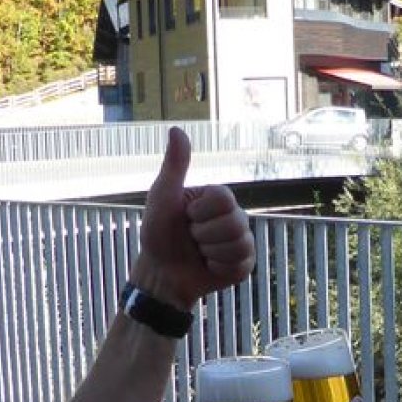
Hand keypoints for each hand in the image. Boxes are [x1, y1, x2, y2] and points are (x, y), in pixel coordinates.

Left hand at [134, 127, 255, 307]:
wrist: (161, 273)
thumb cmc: (158, 234)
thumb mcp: (163, 197)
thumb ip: (174, 165)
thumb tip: (176, 128)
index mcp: (217, 199)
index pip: (225, 197)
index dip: (201, 212)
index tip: (187, 217)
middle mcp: (233, 216)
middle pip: (235, 221)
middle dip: (204, 234)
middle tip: (192, 238)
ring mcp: (241, 240)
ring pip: (239, 243)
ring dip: (210, 252)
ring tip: (200, 253)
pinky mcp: (243, 263)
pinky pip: (240, 263)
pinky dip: (218, 267)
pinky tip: (209, 266)